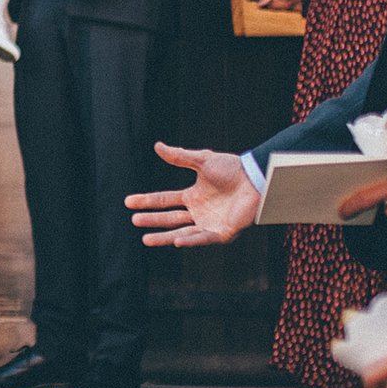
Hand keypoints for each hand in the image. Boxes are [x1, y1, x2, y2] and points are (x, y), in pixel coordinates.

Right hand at [126, 142, 261, 246]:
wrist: (257, 178)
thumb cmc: (233, 168)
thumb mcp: (202, 160)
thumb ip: (179, 157)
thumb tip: (157, 146)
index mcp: (193, 196)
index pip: (165, 200)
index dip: (147, 201)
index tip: (129, 202)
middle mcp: (199, 211)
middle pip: (170, 218)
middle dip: (152, 220)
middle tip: (134, 220)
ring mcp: (210, 223)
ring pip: (182, 233)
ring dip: (164, 237)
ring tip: (146, 239)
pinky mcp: (223, 232)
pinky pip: (203, 238)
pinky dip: (191, 241)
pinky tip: (176, 241)